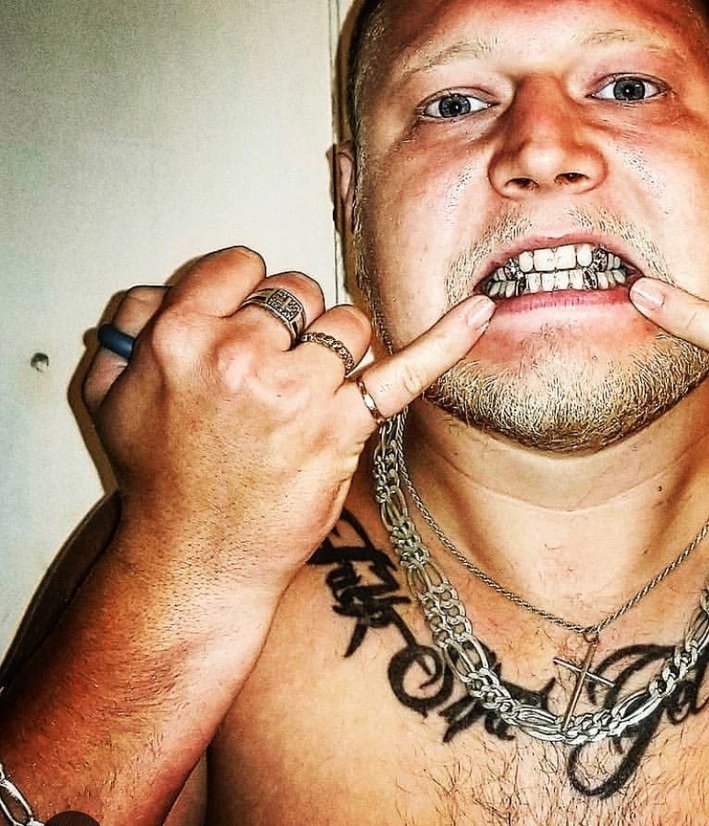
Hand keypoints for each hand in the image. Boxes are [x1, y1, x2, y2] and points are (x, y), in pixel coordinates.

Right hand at [85, 246, 493, 595]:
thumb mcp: (110, 395)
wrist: (196, 560)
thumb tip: (170, 291)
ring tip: (309, 393)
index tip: (252, 320)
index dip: (251, 293)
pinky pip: (404, 371)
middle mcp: (241, 356)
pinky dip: (446, 339)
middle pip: (299, 292)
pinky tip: (480, 311)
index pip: (244, 266)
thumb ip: (131, 326)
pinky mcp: (340, 429)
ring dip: (336, 349)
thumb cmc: (161, 483)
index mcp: (180, 336)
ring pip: (347, 323)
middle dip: (292, 323)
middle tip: (275, 371)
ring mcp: (296, 393)